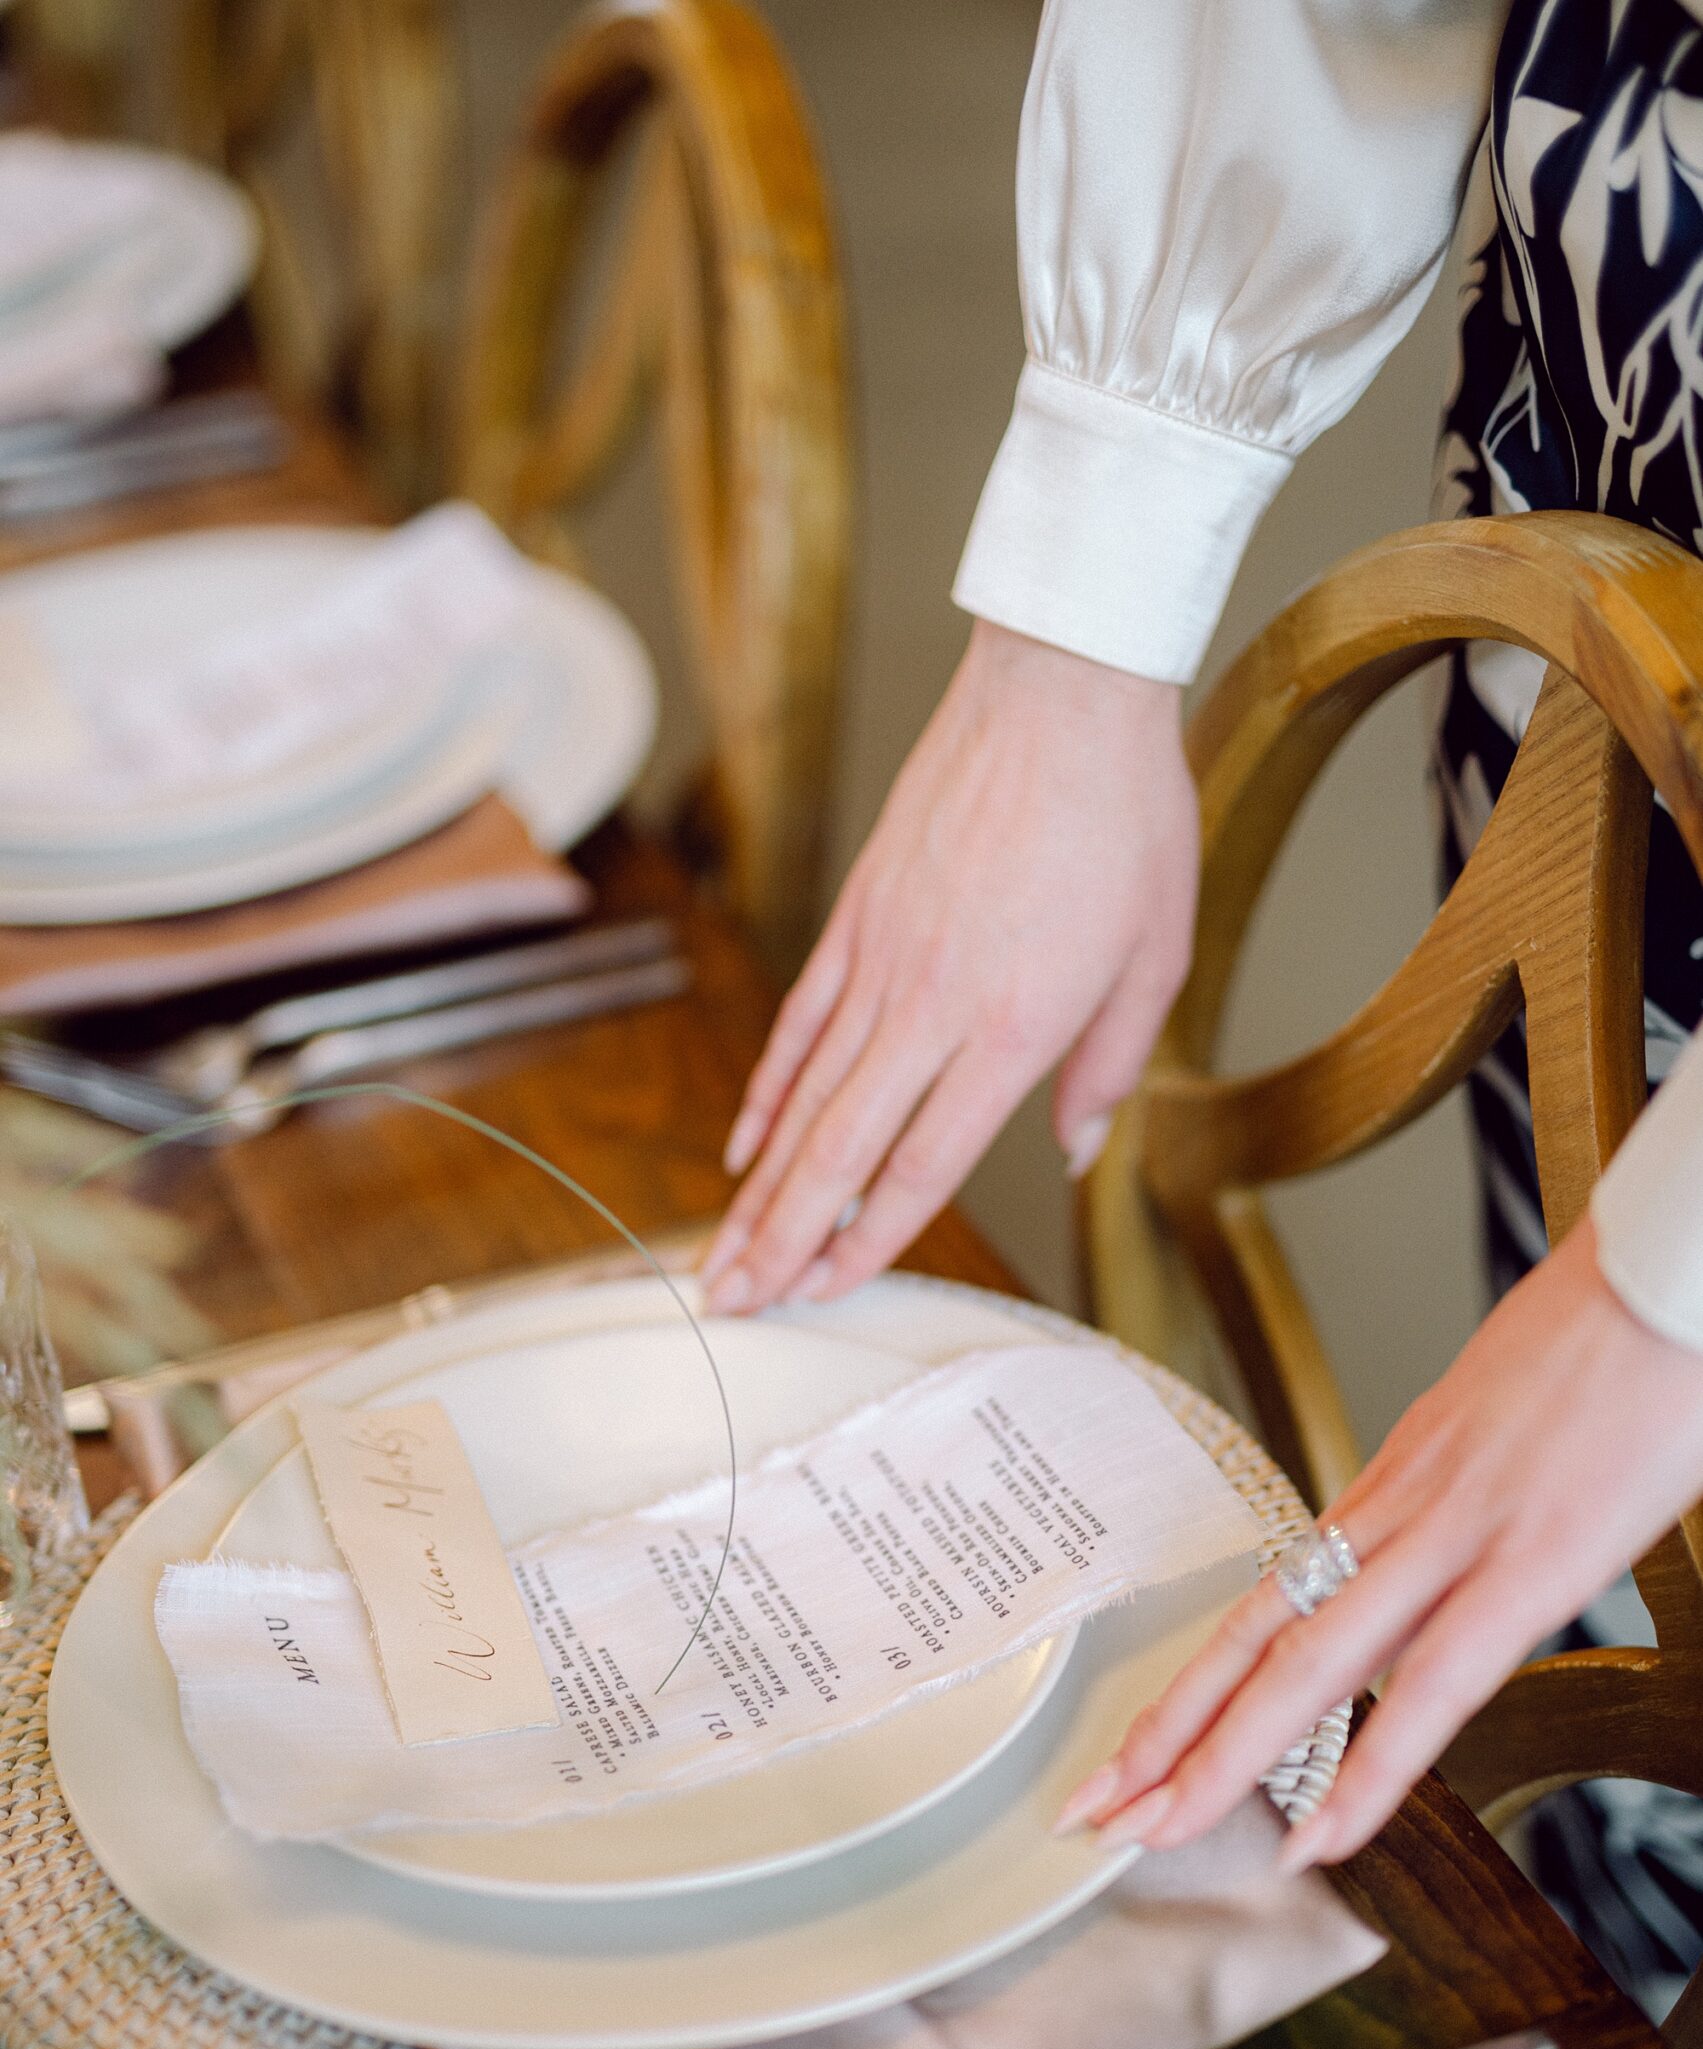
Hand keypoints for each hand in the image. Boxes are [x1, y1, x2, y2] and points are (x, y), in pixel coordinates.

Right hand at [701, 620, 1197, 1314]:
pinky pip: (801, 1022)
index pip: (921, 1163)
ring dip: (759, 1184)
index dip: (868, 1240)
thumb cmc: (1124, 818)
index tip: (827, 1291)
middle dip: (780, 1237)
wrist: (1063, 694)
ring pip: (806, 1097)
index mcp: (1010, 1029)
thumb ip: (1111, 1066)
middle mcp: (931, 1005)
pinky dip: (768, 1090)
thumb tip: (1080, 1148)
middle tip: (732, 1300)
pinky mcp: (858, 917)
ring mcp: (881, 959)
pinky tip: (745, 1143)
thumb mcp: (1156, 957)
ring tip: (720, 1248)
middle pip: (839, 1148)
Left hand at [1057, 1215, 1702, 1868]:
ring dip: (1226, 1762)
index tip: (1136, 1750)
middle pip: (1255, 1643)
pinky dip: (1371, 1769)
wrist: (1658, 1276)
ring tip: (1162, 1832)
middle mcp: (1399, 1511)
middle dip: (1167, 1738)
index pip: (1266, 1602)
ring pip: (1309, 1668)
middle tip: (1097, 1808)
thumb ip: (1463, 1483)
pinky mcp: (1529, 1566)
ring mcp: (1454, 1539)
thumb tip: (1447, 1527)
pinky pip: (1431, 1684)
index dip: (1194, 1684)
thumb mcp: (1504, 1414)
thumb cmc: (1605, 1334)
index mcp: (1395, 1481)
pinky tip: (1323, 1834)